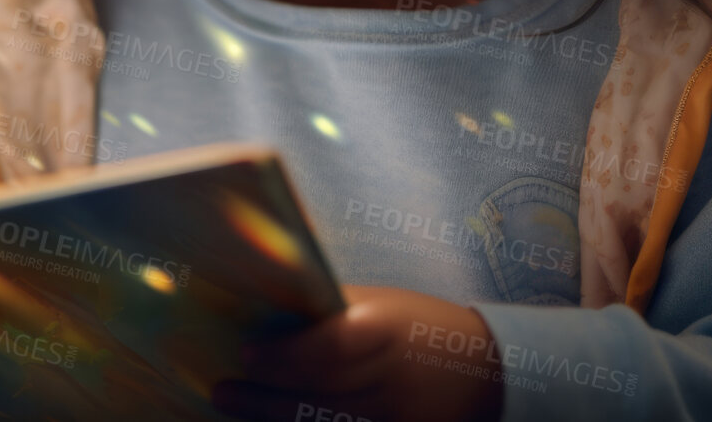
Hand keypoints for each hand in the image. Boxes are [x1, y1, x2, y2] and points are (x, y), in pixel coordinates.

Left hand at [209, 285, 505, 421]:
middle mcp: (390, 382)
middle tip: (223, 391)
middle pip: (319, 397)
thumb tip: (266, 301)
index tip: (245, 353)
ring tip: (240, 411)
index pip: (328, 350)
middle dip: (264, 398)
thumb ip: (330, 309)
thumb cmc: (422, 327)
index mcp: (386, 333)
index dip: (283, 358)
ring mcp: (396, 421)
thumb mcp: (382, 305)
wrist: (487, 372)